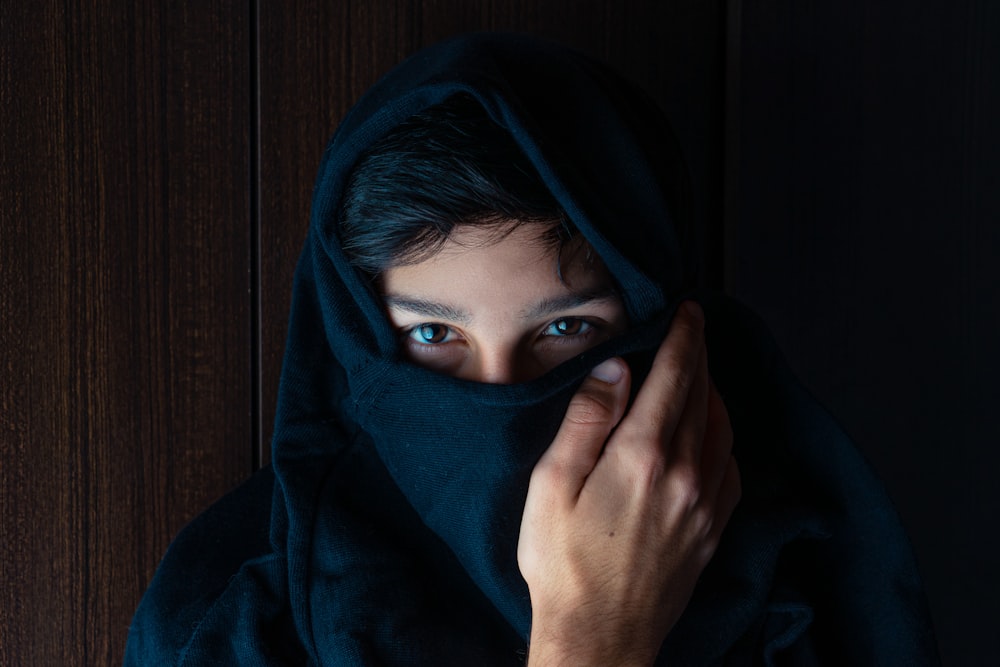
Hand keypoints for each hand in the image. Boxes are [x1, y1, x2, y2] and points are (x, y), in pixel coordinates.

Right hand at [517, 301, 740, 666]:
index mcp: (644, 455)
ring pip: (722, 426)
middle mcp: (686, 473)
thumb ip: (588, 420)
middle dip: (699, 354)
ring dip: (713, 391)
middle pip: (703, 394)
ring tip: (697, 374)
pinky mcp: (713, 529)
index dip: (685, 336)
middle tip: (693, 329)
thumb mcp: (553, 483)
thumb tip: (616, 368)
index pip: (676, 375)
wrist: (599, 635)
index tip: (688, 311)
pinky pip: (731, 465)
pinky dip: (723, 434)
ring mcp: (706, 503)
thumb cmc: (563, 562)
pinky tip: (709, 433)